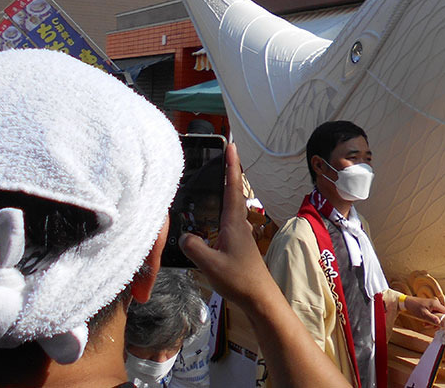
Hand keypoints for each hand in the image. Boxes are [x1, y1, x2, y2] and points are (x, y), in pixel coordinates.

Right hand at [180, 143, 274, 313]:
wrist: (259, 297)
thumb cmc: (238, 279)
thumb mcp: (209, 264)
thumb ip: (193, 247)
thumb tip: (185, 236)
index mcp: (233, 223)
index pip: (232, 187)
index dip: (231, 165)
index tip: (231, 146)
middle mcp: (238, 224)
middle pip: (232, 192)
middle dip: (226, 172)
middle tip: (221, 155)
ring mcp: (240, 233)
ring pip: (229, 207)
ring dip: (222, 192)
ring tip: (212, 180)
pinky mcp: (238, 244)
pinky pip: (226, 221)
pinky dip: (218, 212)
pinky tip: (209, 218)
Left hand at [403, 296, 444, 325]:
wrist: (408, 303)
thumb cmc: (415, 307)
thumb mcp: (423, 315)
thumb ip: (432, 318)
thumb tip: (439, 323)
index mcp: (436, 304)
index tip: (439, 326)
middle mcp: (436, 304)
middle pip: (442, 315)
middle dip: (437, 322)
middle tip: (430, 326)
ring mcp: (434, 305)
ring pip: (437, 316)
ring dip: (433, 322)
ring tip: (426, 324)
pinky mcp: (431, 307)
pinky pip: (434, 314)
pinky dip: (430, 319)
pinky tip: (425, 322)